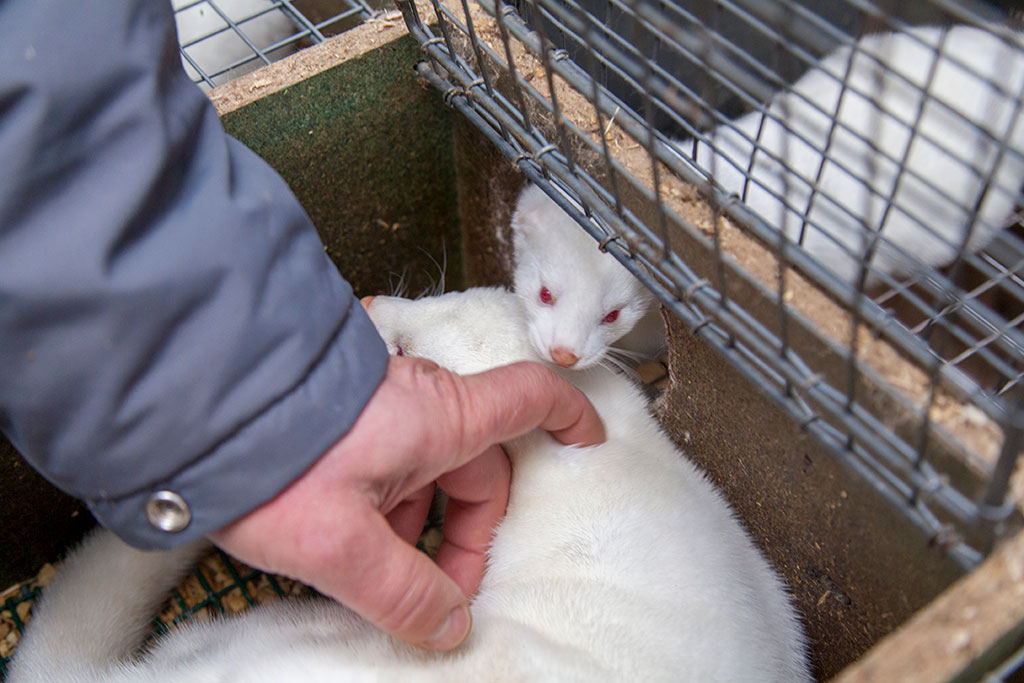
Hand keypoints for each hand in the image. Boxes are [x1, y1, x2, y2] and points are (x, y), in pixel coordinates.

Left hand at [208, 354, 603, 650]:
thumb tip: (451, 626)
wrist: (187, 401)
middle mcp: (418, 402)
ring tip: (376, 575)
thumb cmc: (267, 454)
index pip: (530, 399)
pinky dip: (385, 505)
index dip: (569, 415)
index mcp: (439, 419)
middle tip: (442, 592)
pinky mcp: (344, 415)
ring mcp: (380, 406)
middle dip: (466, 534)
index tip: (587, 441)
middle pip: (477, 467)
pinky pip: (388, 462)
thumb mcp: (341, 544)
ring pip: (426, 471)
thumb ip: (403, 593)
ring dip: (416, 526)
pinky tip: (346, 542)